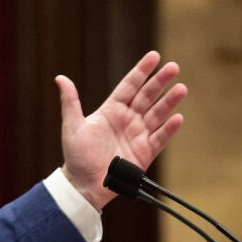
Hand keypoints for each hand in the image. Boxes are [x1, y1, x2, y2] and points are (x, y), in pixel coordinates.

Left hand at [56, 51, 185, 209]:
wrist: (84, 185)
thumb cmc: (76, 156)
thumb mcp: (72, 126)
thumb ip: (70, 102)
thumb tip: (60, 78)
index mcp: (111, 110)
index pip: (130, 86)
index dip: (142, 71)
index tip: (154, 56)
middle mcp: (127, 119)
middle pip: (147, 96)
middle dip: (160, 82)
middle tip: (173, 67)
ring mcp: (138, 135)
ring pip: (157, 114)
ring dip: (169, 102)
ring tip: (181, 88)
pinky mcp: (145, 152)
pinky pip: (160, 138)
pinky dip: (169, 129)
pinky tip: (178, 118)